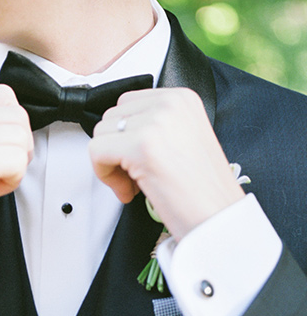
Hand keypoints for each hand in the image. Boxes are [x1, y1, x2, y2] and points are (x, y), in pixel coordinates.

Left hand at [89, 88, 243, 240]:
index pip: (128, 103)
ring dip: (110, 163)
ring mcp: (155, 123)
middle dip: (116, 148)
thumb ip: (156, 127)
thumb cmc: (204, 190)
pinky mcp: (141, 147)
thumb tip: (119, 132)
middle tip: (134, 176)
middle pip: (112, 116)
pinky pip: (96, 152)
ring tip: (135, 185)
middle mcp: (170, 104)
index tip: (137, 159)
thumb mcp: (185, 139)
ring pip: (101, 133)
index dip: (125, 135)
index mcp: (182, 98)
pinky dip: (104, 175)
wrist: (219, 218)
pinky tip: (129, 190)